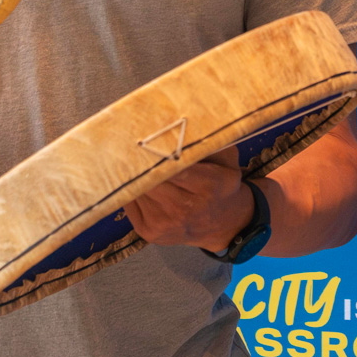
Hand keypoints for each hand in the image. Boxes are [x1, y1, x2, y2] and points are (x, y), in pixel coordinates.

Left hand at [128, 150, 254, 251]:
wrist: (222, 223)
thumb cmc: (221, 184)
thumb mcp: (227, 160)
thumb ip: (207, 142)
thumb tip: (181, 124)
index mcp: (208, 185)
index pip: (175, 167)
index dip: (157, 153)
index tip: (146, 138)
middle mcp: (184, 208)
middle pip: (150, 179)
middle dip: (141, 163)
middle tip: (132, 145)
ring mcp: (163, 223)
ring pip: (136, 190)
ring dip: (133, 176)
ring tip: (132, 161)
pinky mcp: (148, 232)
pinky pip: (129, 203)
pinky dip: (131, 191)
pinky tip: (137, 182)